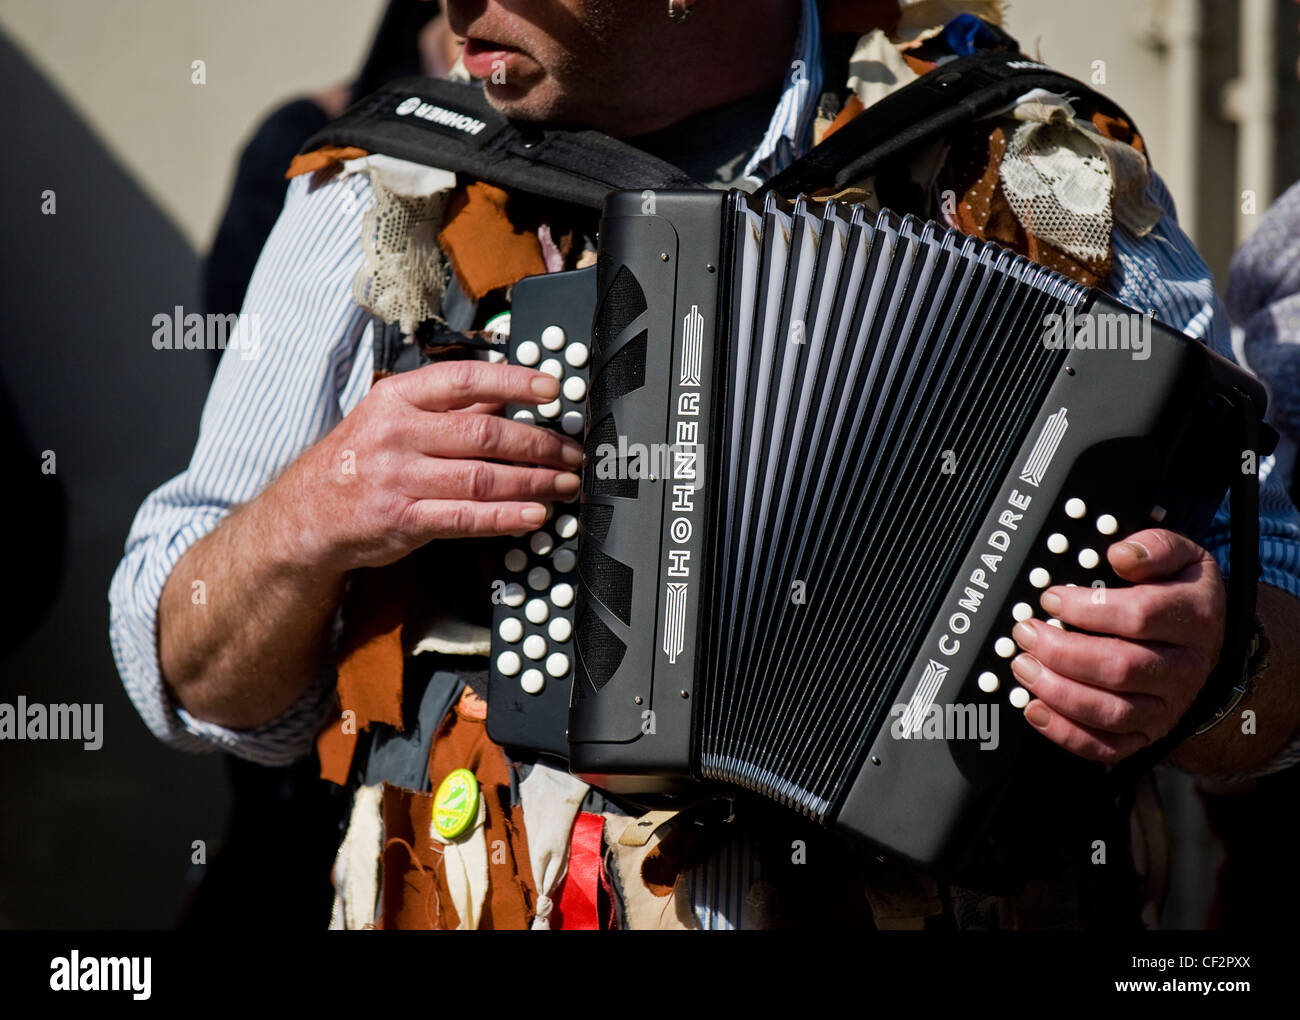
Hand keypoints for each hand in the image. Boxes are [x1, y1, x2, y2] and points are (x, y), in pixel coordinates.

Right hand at [276, 360, 582, 571]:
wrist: (306, 514)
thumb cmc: (360, 460)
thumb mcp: (393, 418)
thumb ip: (448, 409)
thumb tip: (509, 397)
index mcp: (397, 398)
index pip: (464, 379)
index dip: (513, 381)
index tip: (553, 388)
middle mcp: (397, 434)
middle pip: (483, 433)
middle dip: (539, 442)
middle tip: (573, 452)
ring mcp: (398, 478)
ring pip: (481, 477)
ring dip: (533, 481)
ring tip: (565, 484)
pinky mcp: (402, 520)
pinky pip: (465, 518)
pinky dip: (505, 517)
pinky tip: (535, 515)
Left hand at [1008, 528, 1225, 763]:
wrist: (1207, 640)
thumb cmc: (1178, 594)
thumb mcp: (1180, 556)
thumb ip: (1154, 547)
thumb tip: (1121, 555)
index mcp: (1195, 618)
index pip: (1139, 616)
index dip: (1088, 607)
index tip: (1051, 598)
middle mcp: (1185, 667)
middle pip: (1120, 667)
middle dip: (1062, 651)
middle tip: (1026, 633)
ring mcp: (1167, 705)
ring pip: (1111, 711)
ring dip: (1058, 691)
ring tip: (1023, 666)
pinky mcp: (1148, 733)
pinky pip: (1107, 746)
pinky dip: (1066, 733)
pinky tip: (1035, 709)